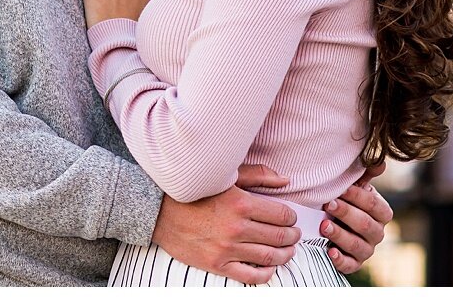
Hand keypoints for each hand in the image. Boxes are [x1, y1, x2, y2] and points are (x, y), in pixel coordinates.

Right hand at [151, 166, 298, 284]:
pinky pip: (251, 275)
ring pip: (270, 257)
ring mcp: (227, 248)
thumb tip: (286, 180)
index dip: (291, 216)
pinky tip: (270, 266)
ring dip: (286, 254)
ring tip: (288, 250)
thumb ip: (257, 176)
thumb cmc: (193, 191)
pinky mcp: (217, 264)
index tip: (290, 217)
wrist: (158, 211)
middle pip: (280, 236)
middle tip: (294, 233)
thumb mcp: (224, 176)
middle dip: (293, 235)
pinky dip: (267, 273)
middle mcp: (236, 228)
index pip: (282, 214)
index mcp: (241, 203)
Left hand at [319, 177, 393, 273]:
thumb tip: (380, 162)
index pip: (374, 205)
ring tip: (323, 225)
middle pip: (365, 225)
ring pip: (357, 245)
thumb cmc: (347, 200)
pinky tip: (329, 250)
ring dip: (340, 235)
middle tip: (328, 204)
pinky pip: (350, 265)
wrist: (337, 222)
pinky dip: (340, 259)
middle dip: (346, 213)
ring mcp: (367, 250)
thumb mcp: (355, 186)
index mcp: (381, 212)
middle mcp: (377, 233)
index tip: (341, 189)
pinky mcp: (354, 263)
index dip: (358, 197)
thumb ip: (366, 175)